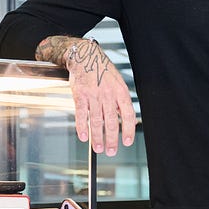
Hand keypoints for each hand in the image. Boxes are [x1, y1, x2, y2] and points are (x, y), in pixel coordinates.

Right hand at [37, 36, 135, 154]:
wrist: (86, 57)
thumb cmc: (102, 71)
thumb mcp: (117, 83)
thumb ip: (120, 101)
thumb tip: (124, 119)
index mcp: (120, 91)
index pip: (127, 115)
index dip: (128, 130)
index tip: (127, 142)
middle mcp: (108, 94)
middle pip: (111, 122)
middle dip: (111, 140)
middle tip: (111, 151)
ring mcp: (93, 95)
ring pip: (96, 121)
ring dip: (97, 137)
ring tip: (98, 148)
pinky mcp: (80, 95)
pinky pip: (81, 114)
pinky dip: (82, 127)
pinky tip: (83, 136)